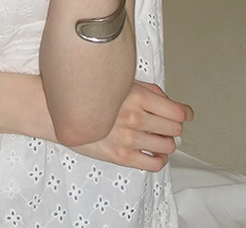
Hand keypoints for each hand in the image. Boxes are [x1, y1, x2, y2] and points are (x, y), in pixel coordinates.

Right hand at [71, 81, 193, 171]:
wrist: (60, 111)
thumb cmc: (91, 93)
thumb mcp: (121, 82)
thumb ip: (148, 90)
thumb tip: (170, 103)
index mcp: (137, 96)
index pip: (177, 112)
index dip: (185, 113)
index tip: (185, 114)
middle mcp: (135, 117)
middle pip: (175, 129)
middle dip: (174, 126)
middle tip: (168, 124)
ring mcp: (128, 138)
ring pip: (168, 147)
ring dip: (167, 142)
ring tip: (159, 137)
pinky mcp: (120, 156)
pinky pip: (153, 164)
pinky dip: (160, 159)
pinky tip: (154, 152)